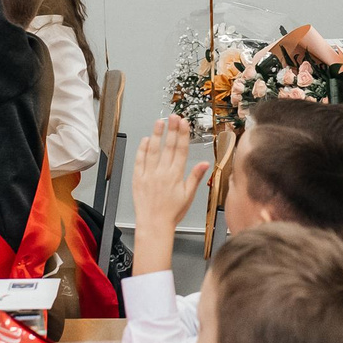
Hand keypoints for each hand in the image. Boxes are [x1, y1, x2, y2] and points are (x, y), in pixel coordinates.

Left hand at [128, 117, 207, 274]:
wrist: (154, 225)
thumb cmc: (172, 213)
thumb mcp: (188, 196)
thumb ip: (195, 177)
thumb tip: (204, 164)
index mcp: (176, 176)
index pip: (181, 150)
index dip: (183, 135)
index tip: (184, 123)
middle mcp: (162, 173)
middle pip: (168, 147)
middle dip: (172, 130)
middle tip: (173, 117)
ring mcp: (149, 175)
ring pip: (153, 151)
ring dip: (157, 135)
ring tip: (159, 122)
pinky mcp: (138, 179)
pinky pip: (140, 161)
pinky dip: (142, 150)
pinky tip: (146, 140)